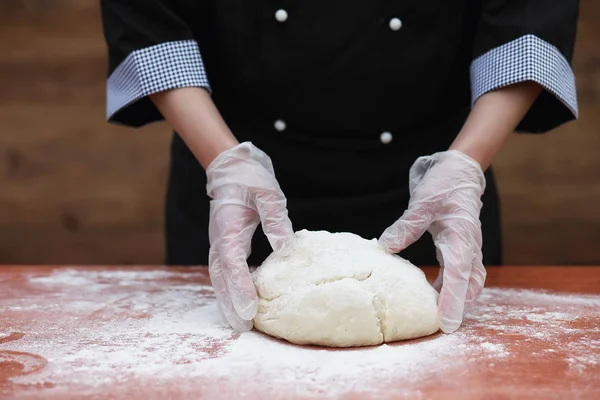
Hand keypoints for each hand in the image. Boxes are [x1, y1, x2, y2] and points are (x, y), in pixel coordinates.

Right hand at [206, 142, 293, 331]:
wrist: (230, 167)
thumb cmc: (250, 178)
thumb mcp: (268, 193)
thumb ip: (276, 219)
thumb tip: (286, 247)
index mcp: (228, 228)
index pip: (232, 263)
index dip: (240, 286)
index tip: (250, 306)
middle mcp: (219, 239)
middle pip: (220, 278)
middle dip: (230, 302)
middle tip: (243, 326)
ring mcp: (218, 243)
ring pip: (219, 278)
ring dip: (227, 300)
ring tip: (239, 324)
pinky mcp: (224, 245)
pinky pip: (224, 272)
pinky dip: (229, 289)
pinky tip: (242, 302)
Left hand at [379, 150, 485, 332]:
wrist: (460, 171)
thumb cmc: (444, 184)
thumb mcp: (422, 202)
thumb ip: (406, 226)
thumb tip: (385, 248)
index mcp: (462, 237)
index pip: (459, 276)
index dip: (453, 301)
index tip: (447, 323)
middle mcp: (469, 247)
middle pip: (468, 286)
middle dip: (458, 308)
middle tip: (441, 328)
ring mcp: (467, 249)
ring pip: (467, 283)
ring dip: (456, 299)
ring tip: (436, 318)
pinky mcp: (460, 248)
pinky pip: (459, 274)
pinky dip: (450, 288)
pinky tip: (433, 296)